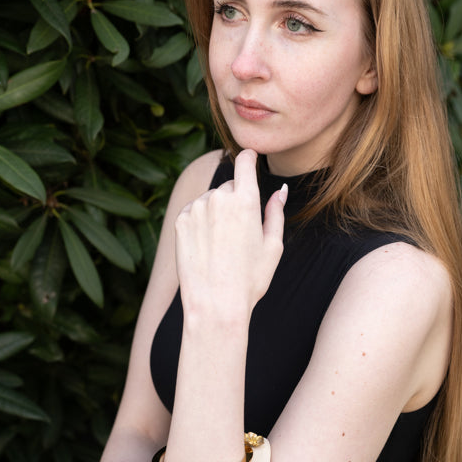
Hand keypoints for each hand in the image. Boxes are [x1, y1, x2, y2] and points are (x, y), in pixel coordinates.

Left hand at [175, 149, 286, 316]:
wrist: (215, 303)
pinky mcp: (181, 220)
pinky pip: (194, 211)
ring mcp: (196, 208)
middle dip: (236, 199)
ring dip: (217, 211)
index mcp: (246, 200)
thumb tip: (280, 190)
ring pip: (211, 199)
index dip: (249, 158)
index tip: (250, 158)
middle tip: (241, 231)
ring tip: (222, 244)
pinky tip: (207, 245)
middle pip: (229, 186)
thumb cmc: (250, 278)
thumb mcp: (273, 246)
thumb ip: (276, 212)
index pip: (245, 162)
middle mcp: (218, 198)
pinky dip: (201, 221)